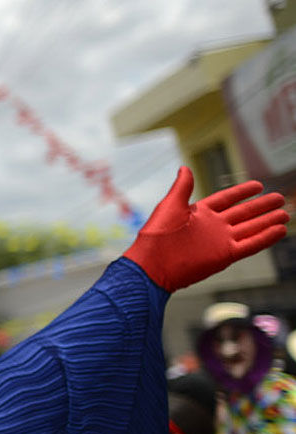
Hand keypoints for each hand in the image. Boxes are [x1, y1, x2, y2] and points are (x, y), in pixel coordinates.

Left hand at [124, 167, 288, 291]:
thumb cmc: (155, 236)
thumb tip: (184, 168)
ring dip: (267, 221)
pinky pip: (250, 245)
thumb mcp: (170, 206)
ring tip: (284, 214)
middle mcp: (212, 226)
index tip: (258, 185)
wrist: (152, 265)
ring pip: (251, 228)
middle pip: (243, 213)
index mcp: (199, 213)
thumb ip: (182, 187)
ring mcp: (220, 241)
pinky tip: (279, 230)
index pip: (226, 199)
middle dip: (261, 206)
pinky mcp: (225, 255)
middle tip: (279, 198)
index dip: (242, 192)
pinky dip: (265, 238)